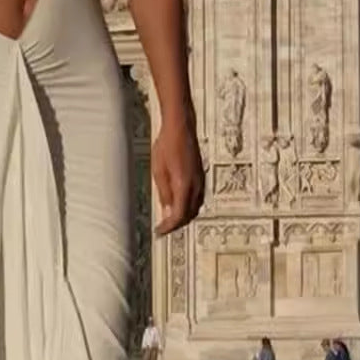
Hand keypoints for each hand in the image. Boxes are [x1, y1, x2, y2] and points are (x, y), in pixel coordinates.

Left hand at [151, 119, 203, 235]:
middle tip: (163, 227)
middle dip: (177, 224)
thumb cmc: (166, 146)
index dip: (169, 226)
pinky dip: (188, 206)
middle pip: (189, 214)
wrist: (180, 128)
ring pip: (195, 207)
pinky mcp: (200, 176)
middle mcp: (196, 186)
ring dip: (183, 216)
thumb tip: (167, 213)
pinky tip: (177, 204)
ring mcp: (200, 181)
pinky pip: (197, 198)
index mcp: (184, 186)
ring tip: (169, 218)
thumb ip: (164, 193)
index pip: (179, 215)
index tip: (159, 231)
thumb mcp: (159, 171)